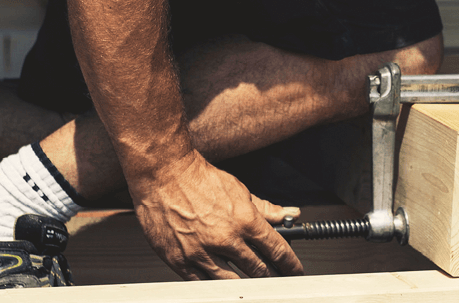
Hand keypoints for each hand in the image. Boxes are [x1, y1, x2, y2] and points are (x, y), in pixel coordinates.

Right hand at [130, 150, 303, 279]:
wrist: (164, 175)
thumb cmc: (200, 180)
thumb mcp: (240, 190)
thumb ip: (266, 209)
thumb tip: (289, 215)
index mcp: (245, 221)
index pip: (277, 250)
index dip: (290, 264)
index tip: (294, 270)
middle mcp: (225, 240)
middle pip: (258, 270)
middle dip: (270, 275)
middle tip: (274, 277)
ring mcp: (202, 253)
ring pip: (232, 281)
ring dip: (245, 283)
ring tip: (251, 281)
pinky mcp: (180, 260)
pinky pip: (202, 283)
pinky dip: (215, 284)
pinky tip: (221, 281)